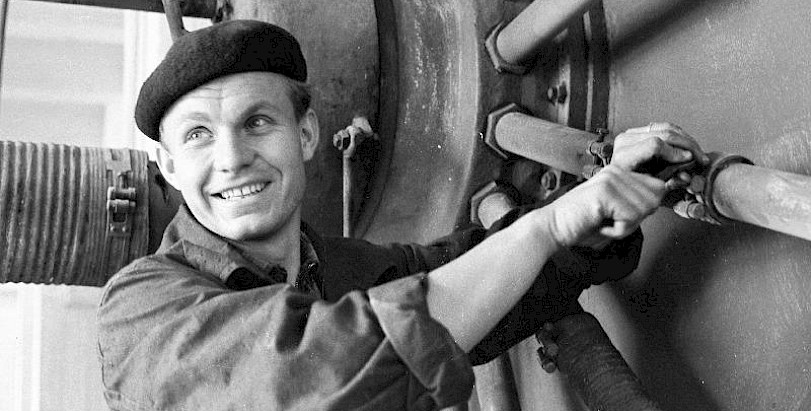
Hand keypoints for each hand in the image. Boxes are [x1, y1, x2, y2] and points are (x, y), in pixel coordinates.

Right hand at [540, 165, 665, 247]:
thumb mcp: (617, 208)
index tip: (623, 216)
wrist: (553, 227)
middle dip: (638, 218)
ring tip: (604, 221)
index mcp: (620, 171)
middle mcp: (617, 171)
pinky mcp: (605, 192)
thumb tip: (668, 191)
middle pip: (656, 198)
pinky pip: (631, 217)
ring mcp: (611, 179)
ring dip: (626, 225)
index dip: (647, 206)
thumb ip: (640, 201)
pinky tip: (600, 223)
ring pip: (645, 209)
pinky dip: (618, 230)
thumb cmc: (584, 222)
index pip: (658, 186)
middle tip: (611, 220)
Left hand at [611, 122, 708, 189]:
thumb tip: (687, 174)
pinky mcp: (636, 132)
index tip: (689, 160)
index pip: (655, 145)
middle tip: (701, 158)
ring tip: (697, 153)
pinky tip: (688, 147)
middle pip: (663, 133)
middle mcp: (625, 141)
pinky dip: (679, 136)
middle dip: (687, 145)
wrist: (616, 185)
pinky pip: (662, 127)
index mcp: (624, 157)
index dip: (675, 152)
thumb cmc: (631, 190)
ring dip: (686, 139)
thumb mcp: (650, 188)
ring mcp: (630, 134)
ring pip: (666, 127)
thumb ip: (668, 179)